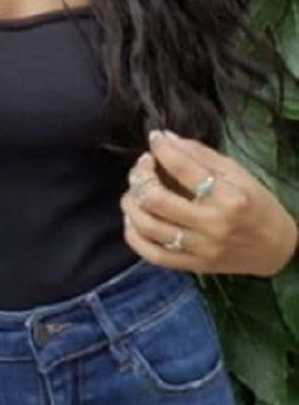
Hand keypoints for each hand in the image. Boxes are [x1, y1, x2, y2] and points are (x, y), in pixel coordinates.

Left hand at [120, 128, 297, 277]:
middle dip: (140, 176)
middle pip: (156, 199)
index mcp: (228, 196)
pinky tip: (134, 218)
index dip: (162, 149)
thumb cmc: (256, 204)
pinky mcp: (192, 266)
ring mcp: (200, 249)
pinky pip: (151, 253)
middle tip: (143, 166)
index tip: (155, 140)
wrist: (274, 247)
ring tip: (135, 190)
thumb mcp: (237, 172)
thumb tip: (164, 138)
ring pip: (147, 226)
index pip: (183, 167)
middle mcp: (212, 224)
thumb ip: (199, 154)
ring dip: (131, 203)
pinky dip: (133, 234)